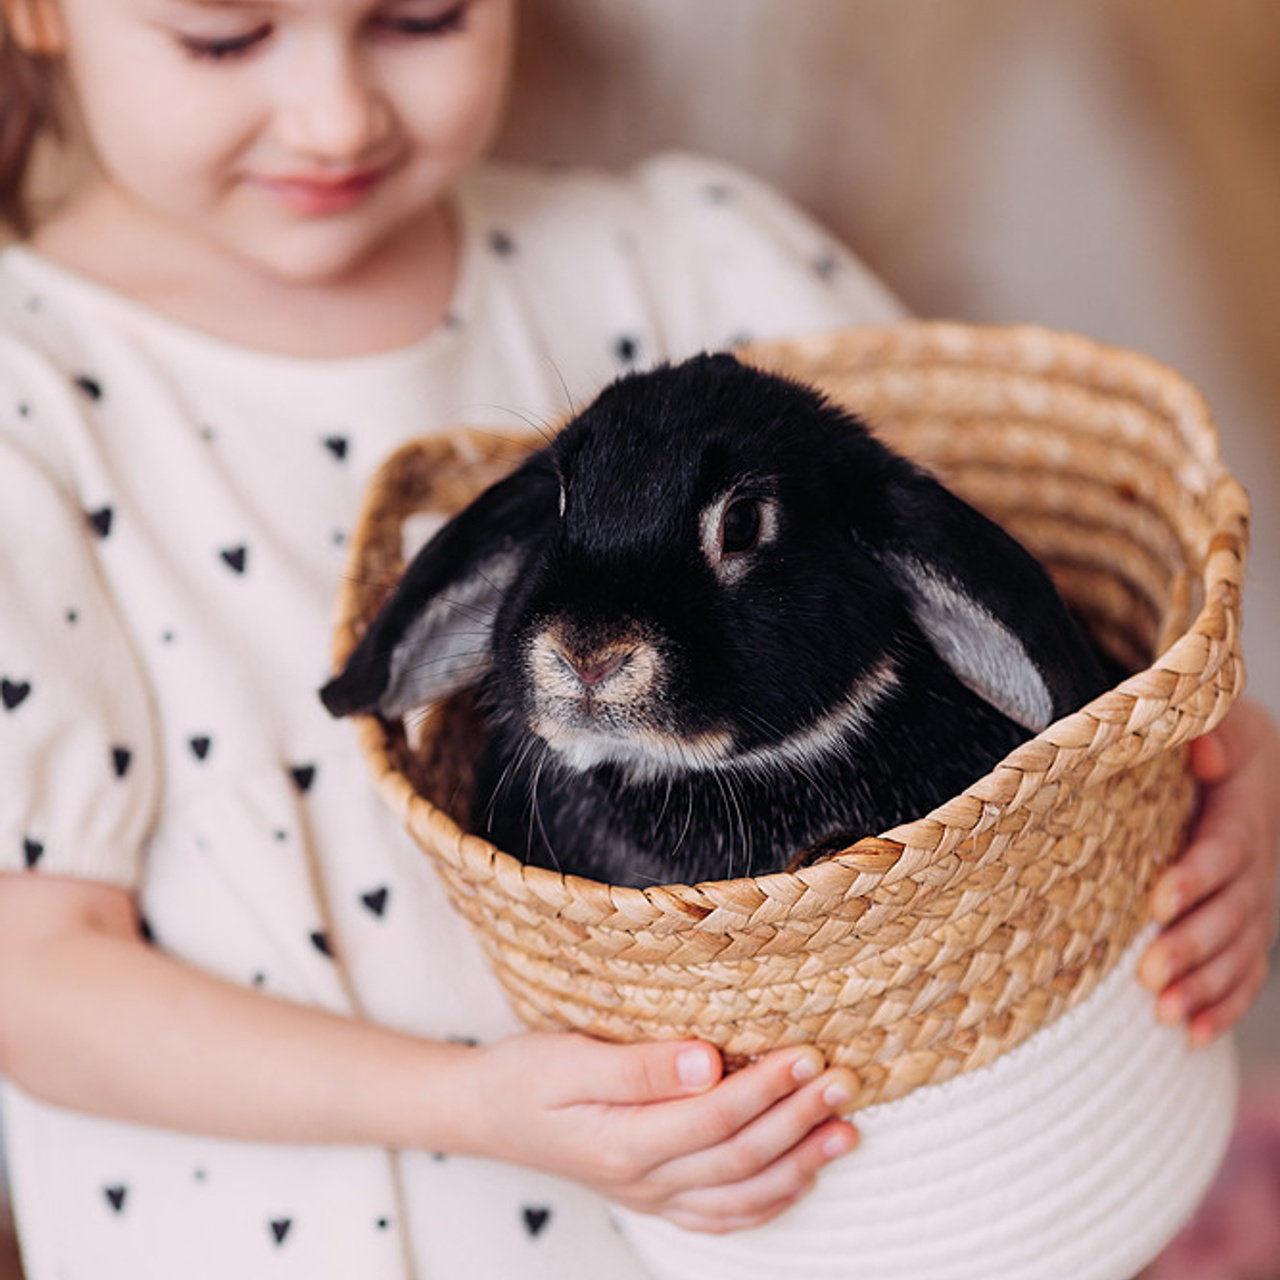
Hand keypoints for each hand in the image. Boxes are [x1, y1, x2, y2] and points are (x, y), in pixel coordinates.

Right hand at [462, 1031, 858, 1232]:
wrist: (486, 1113)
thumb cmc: (526, 1075)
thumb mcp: (568, 1060)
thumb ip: (638, 1067)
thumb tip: (706, 1060)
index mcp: (623, 1141)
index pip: (715, 1116)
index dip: (767, 1088)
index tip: (808, 1054)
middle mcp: (644, 1180)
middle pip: (740, 1156)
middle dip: (799, 1120)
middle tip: (844, 1082)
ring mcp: (652, 1197)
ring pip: (742, 1193)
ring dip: (801, 1162)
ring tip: (846, 1129)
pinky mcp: (656, 1198)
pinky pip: (722, 1216)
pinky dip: (770, 1201)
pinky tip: (802, 1176)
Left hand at [1139, 699, 1279, 1044]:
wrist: (1246, 761)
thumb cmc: (1213, 736)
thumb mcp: (1218, 719)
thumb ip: (1212, 731)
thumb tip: (1202, 747)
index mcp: (1241, 814)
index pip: (1223, 850)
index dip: (1195, 878)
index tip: (1157, 900)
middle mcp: (1255, 865)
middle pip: (1231, 913)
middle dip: (1192, 946)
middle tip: (1148, 974)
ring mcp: (1254, 900)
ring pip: (1238, 950)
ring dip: (1205, 986)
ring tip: (1165, 1015)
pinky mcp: (1247, 925)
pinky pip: (1245, 971)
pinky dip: (1224, 1004)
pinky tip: (1195, 1036)